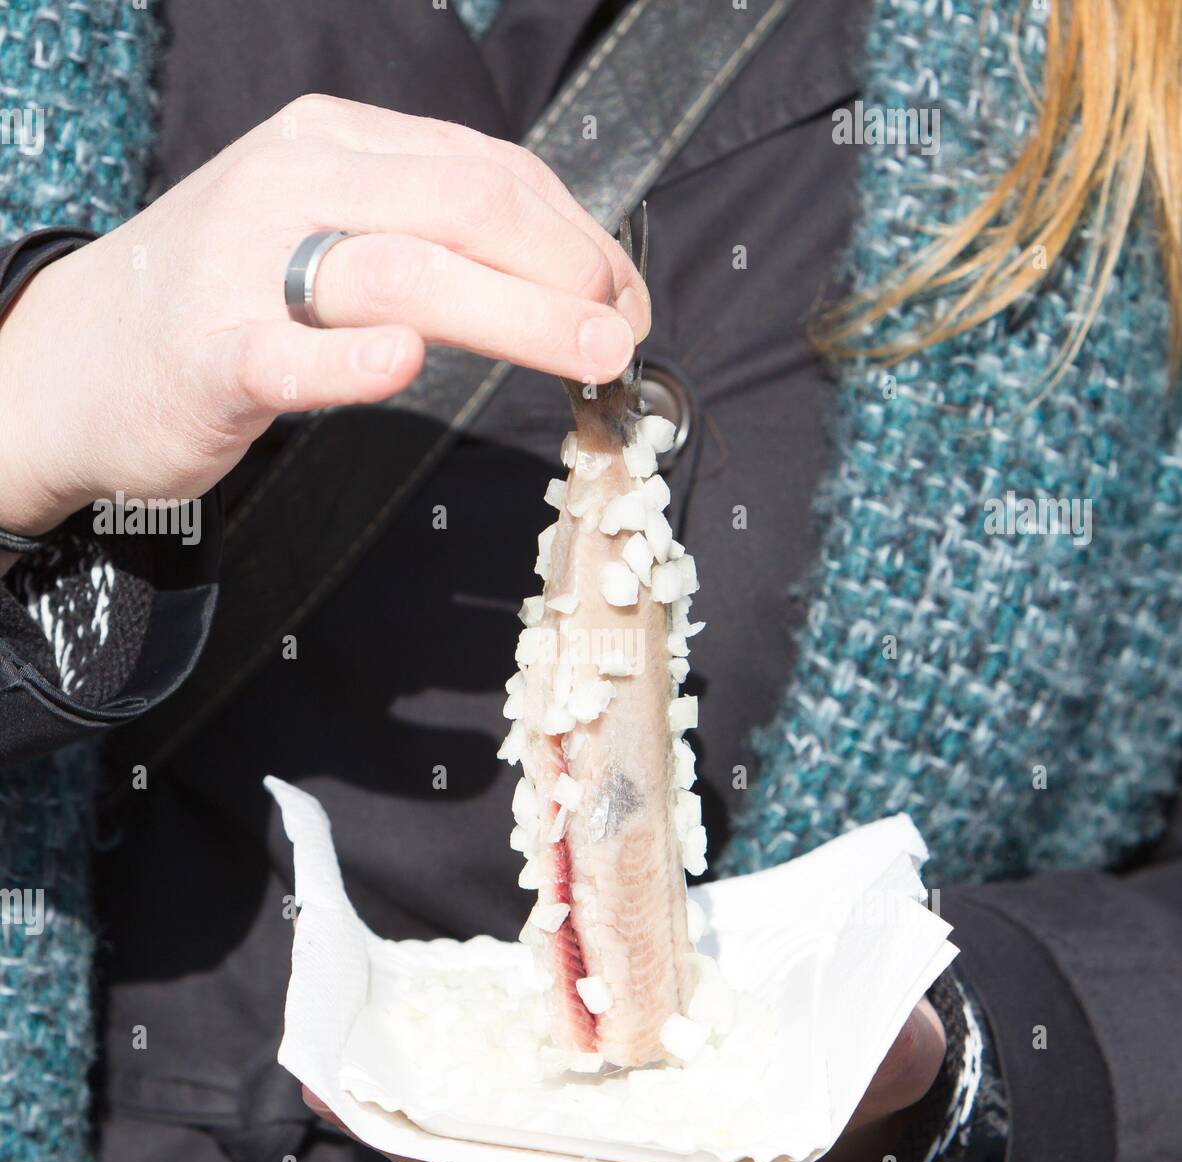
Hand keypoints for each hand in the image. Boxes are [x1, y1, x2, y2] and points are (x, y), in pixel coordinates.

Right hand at [0, 93, 648, 535]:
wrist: (78, 360)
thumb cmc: (230, 299)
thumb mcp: (332, 231)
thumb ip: (436, 242)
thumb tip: (566, 282)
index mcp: (339, 144)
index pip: (489, 171)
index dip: (578, 237)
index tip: (625, 299)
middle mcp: (297, 185)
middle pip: (463, 208)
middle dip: (565, 268)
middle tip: (624, 332)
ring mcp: (247, 269)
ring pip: (400, 270)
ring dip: (513, 311)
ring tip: (587, 351)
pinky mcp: (208, 358)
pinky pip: (285, 356)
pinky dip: (348, 362)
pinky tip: (401, 362)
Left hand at [300, 997, 945, 1161]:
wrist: (833, 1043)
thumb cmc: (854, 1053)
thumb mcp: (882, 1048)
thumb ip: (883, 1047)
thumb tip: (898, 1028)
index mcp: (688, 1151)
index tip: (503, 1157)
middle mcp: (624, 1142)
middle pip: (513, 1160)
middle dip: (431, 1138)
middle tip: (345, 1092)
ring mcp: (587, 1104)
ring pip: (484, 1122)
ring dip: (408, 1098)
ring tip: (333, 1057)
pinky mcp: (570, 1054)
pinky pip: (489, 1065)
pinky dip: (433, 1050)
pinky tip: (380, 1016)